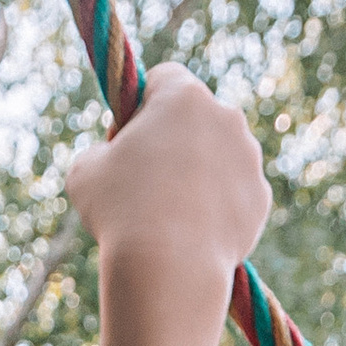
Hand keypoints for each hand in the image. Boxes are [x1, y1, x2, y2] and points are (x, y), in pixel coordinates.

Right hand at [66, 65, 269, 277]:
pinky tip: (190, 230)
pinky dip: (216, 204)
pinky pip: (234, 191)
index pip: (163, 78)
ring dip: (196, 170)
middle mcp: (226, 116)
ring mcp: (249, 157)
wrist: (170, 267)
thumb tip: (113, 157)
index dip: (138, 106)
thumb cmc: (121, 209)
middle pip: (195, 116)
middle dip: (172, 138)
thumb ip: (101, 151)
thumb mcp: (84, 171)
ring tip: (166, 211)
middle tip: (143, 179)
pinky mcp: (261, 196)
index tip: (122, 140)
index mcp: (184, 96)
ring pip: (218, 153)